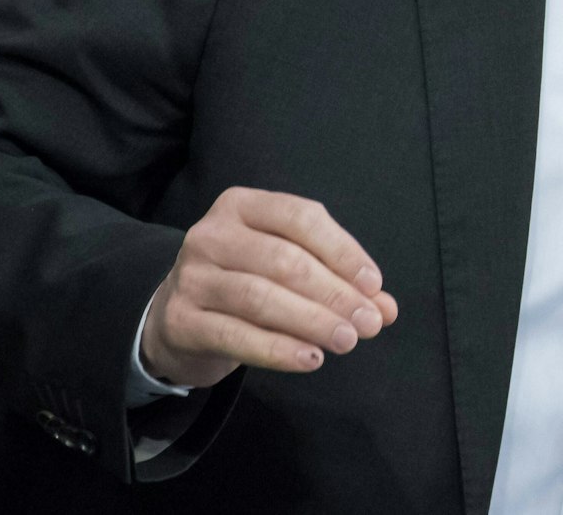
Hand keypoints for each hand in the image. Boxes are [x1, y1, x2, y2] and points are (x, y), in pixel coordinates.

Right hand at [140, 186, 398, 387]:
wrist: (177, 319)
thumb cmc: (245, 282)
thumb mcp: (287, 269)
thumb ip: (336, 281)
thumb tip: (385, 308)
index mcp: (242, 205)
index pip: (301, 218)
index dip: (343, 251)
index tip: (374, 285)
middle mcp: (211, 234)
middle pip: (285, 261)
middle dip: (334, 293)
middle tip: (368, 323)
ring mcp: (192, 277)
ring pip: (260, 298)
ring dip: (312, 321)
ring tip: (347, 341)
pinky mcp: (181, 320)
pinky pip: (236, 335)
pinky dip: (278, 349)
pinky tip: (311, 358)